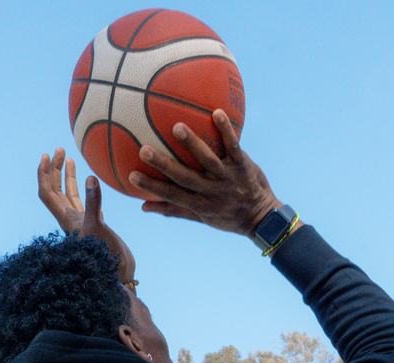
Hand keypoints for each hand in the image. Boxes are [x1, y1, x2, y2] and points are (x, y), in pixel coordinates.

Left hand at [38, 149, 135, 284]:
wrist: (120, 274)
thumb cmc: (106, 256)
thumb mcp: (98, 227)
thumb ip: (93, 202)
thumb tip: (90, 177)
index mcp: (66, 219)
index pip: (47, 193)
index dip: (43, 174)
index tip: (46, 155)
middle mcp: (71, 220)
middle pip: (55, 190)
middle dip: (55, 170)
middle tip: (59, 150)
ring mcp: (83, 222)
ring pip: (69, 195)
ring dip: (67, 177)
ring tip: (69, 158)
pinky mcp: (95, 225)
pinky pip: (85, 202)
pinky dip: (85, 189)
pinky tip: (89, 180)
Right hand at [128, 111, 287, 236]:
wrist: (262, 218)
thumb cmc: (227, 216)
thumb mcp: (201, 218)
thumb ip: (174, 210)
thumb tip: (144, 207)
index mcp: (200, 205)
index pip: (172, 195)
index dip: (152, 187)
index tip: (131, 176)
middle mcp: (212, 192)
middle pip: (184, 178)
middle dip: (164, 165)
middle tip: (144, 150)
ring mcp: (228, 178)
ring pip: (208, 160)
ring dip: (192, 144)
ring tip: (176, 128)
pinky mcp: (243, 166)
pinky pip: (234, 146)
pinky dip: (226, 131)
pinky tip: (216, 112)